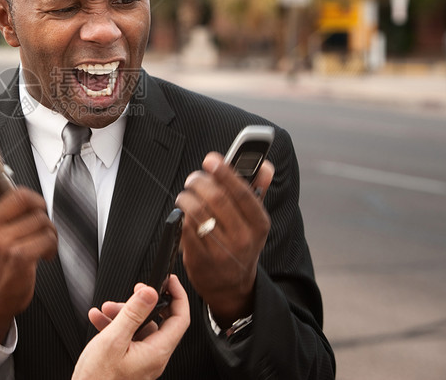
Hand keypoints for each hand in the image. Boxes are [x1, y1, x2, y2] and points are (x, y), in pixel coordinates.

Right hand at [0, 137, 57, 342]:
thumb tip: (18, 189)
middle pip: (22, 196)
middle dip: (38, 207)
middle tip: (38, 219)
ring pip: (40, 219)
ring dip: (48, 232)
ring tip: (39, 244)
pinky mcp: (16, 255)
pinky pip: (47, 237)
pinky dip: (51, 246)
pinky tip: (43, 255)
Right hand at [73, 276, 189, 379]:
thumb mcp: (114, 340)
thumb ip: (133, 314)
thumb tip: (150, 292)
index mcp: (156, 352)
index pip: (180, 319)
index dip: (178, 296)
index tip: (170, 281)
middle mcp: (153, 358)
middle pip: (158, 321)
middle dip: (141, 304)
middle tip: (132, 292)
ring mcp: (142, 362)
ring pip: (140, 328)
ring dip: (123, 315)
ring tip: (105, 310)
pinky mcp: (131, 364)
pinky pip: (129, 339)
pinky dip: (116, 327)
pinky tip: (100, 321)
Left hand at [175, 152, 273, 324]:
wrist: (232, 287)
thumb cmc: (242, 244)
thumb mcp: (255, 222)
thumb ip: (258, 191)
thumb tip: (265, 165)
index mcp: (259, 224)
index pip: (243, 192)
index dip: (225, 172)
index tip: (211, 159)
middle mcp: (243, 238)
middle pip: (216, 198)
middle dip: (199, 182)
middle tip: (194, 178)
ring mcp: (221, 250)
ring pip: (197, 211)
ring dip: (186, 197)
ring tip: (186, 195)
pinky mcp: (200, 259)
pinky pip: (185, 228)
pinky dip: (181, 215)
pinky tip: (183, 213)